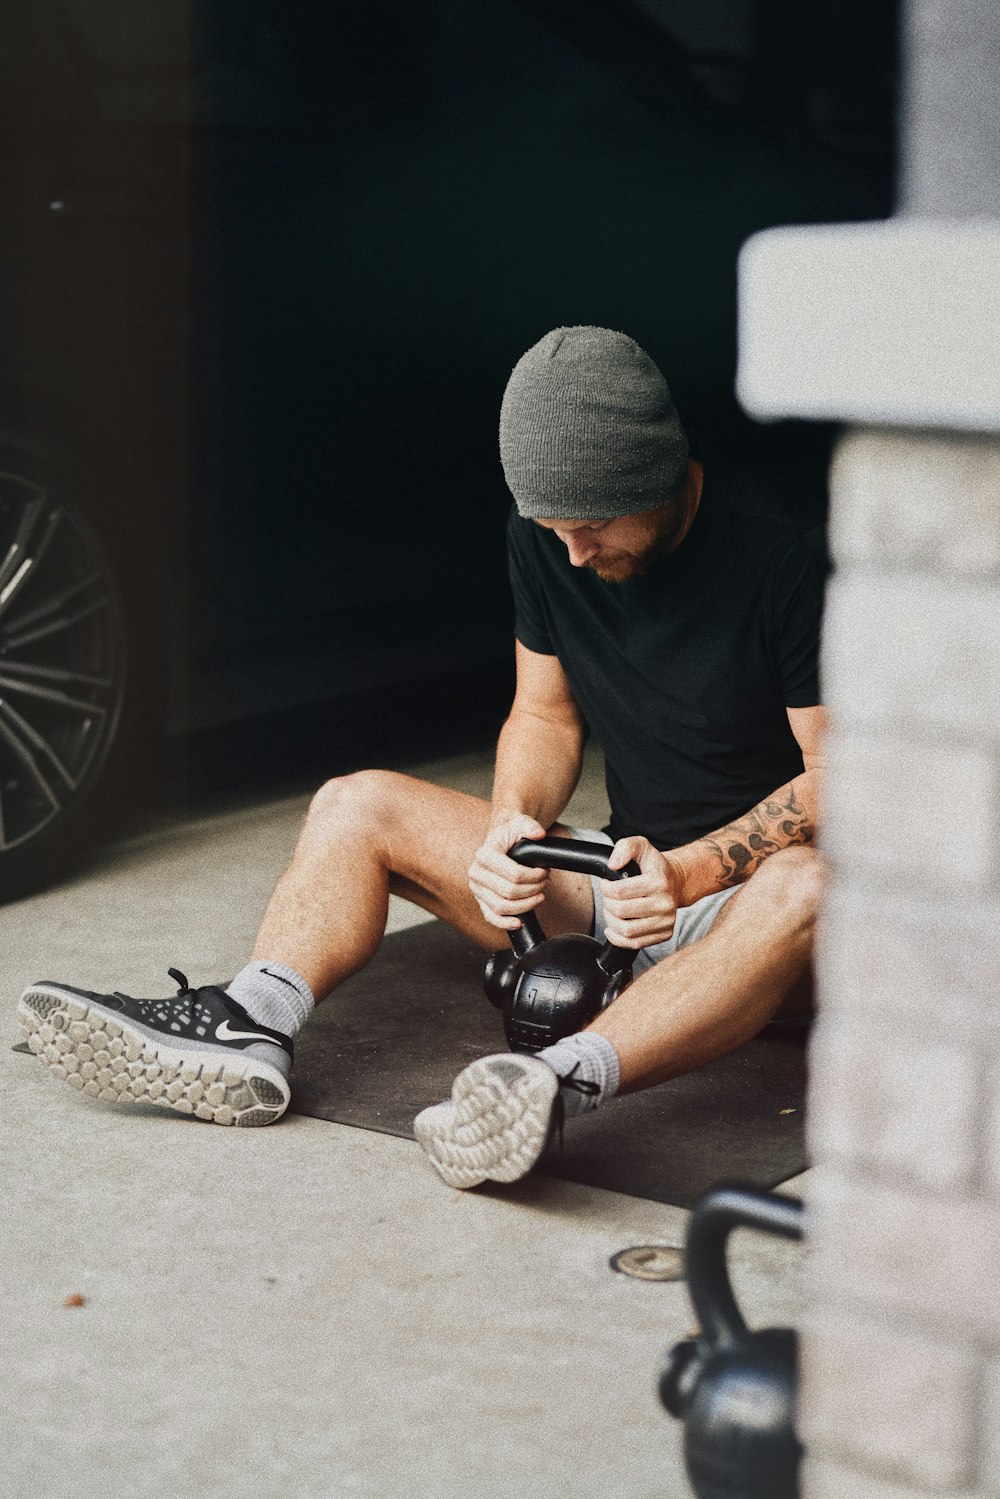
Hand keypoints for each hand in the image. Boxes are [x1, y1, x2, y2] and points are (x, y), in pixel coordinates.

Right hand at [468, 814, 549, 930]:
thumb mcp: (520, 823)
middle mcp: (476, 873)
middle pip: (510, 892)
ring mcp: (477, 889)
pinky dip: (505, 923)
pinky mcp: (480, 900)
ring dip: (526, 905)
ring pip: (502, 907)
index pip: (513, 874)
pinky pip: (491, 917)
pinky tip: (519, 922)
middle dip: (533, 889)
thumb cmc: (510, 835)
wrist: (500, 842)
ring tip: (539, 895)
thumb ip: (530, 826)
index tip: (544, 871)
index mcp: (484, 854)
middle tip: (545, 882)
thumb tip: (539, 834)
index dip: (534, 876)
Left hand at [599, 836, 684, 948]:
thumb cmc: (655, 866)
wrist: (676, 882)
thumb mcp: (641, 846)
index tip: (606, 884)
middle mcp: (665, 904)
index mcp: (658, 882)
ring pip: (626, 931)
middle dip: (607, 903)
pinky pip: (635, 944)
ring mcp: (666, 921)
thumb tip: (613, 865)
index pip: (620, 891)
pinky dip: (618, 938)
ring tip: (611, 911)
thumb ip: (625, 847)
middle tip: (608, 897)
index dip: (605, 888)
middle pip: (621, 911)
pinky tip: (614, 927)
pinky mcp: (664, 934)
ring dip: (611, 921)